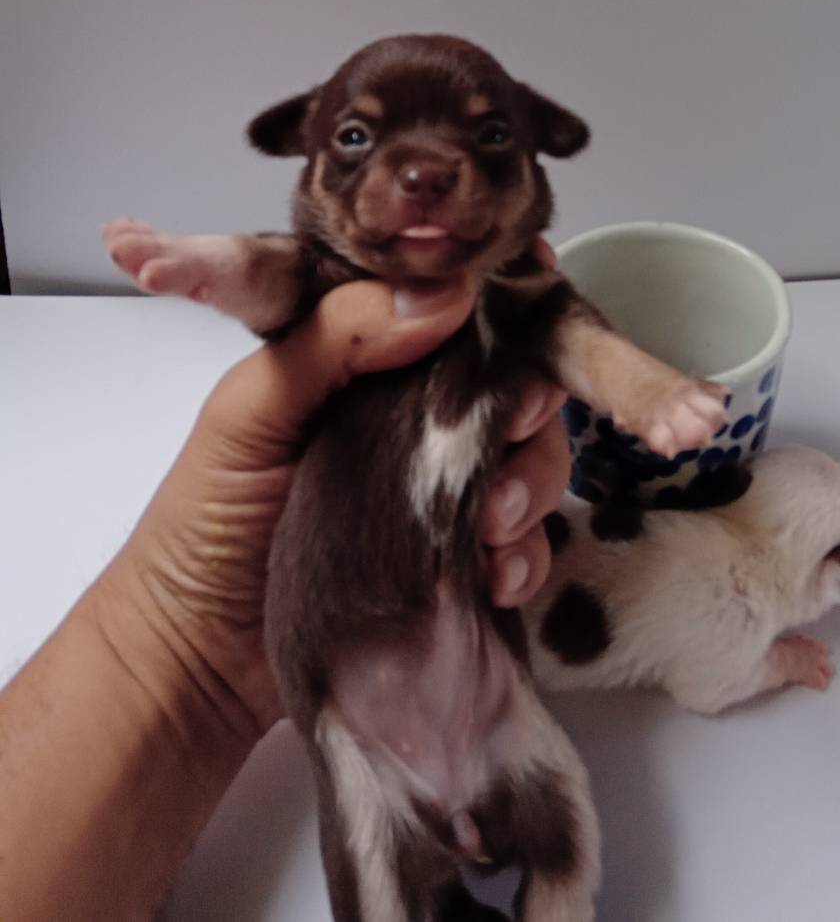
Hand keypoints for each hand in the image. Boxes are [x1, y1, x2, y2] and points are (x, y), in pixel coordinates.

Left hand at [97, 265, 568, 737]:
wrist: (194, 662)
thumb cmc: (203, 522)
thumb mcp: (251, 410)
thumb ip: (336, 338)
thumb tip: (448, 293)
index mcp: (363, 363)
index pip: (452, 316)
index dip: (503, 314)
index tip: (529, 325)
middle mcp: (411, 418)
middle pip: (508, 388)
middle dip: (526, 410)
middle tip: (512, 433)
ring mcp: (438, 492)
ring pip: (527, 462)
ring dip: (529, 486)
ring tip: (491, 525)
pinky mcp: (454, 563)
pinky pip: (521, 546)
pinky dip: (524, 557)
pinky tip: (496, 579)